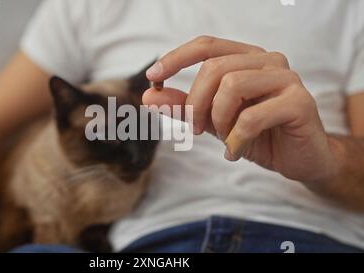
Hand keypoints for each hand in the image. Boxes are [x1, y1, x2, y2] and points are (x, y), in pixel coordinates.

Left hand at [144, 36, 338, 184]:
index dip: (176, 58)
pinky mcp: (300, 102)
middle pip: (214, 69)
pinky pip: (252, 117)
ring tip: (223, 138)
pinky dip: (235, 140)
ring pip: (232, 86)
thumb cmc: (257, 135)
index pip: (207, 46)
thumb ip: (184, 106)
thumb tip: (149, 96)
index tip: (153, 78)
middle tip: (196, 129)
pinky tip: (236, 151)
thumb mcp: (213, 120)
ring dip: (218, 120)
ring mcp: (287, 79)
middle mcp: (268, 61)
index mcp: (247, 58)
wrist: (299, 159)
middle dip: (196, 104)